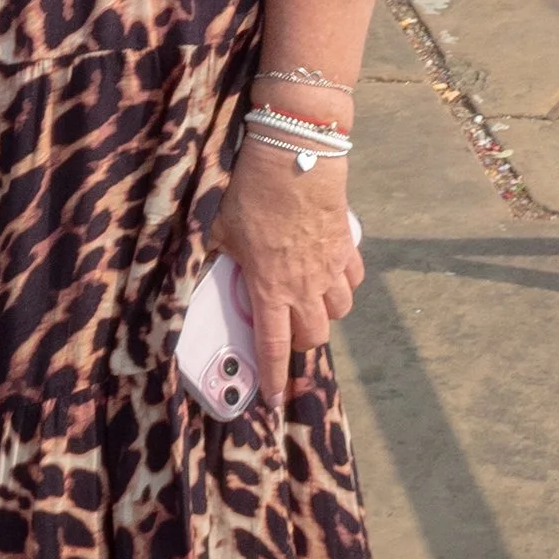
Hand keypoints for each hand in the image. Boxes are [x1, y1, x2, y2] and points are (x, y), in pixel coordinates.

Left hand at [211, 145, 361, 413]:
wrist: (297, 158)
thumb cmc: (252, 194)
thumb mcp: (220, 229)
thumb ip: (216, 256)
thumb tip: (204, 268)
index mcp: (269, 289)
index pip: (273, 346)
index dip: (273, 376)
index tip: (274, 399)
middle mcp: (305, 287)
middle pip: (314, 336)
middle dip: (301, 343)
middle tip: (287, 331)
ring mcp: (331, 268)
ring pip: (340, 311)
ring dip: (325, 313)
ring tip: (309, 301)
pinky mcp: (347, 247)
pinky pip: (354, 279)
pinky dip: (345, 283)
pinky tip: (331, 272)